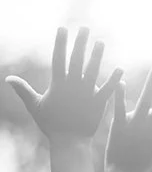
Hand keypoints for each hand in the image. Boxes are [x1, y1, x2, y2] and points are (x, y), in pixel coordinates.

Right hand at [6, 27, 122, 141]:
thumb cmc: (52, 124)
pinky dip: (114, 80)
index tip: (63, 29)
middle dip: (80, 43)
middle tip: (84, 28)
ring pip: (92, 71)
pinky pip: (108, 90)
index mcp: (58, 84)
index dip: (61, 43)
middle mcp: (72, 86)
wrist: (70, 142)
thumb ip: (24, 90)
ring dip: (97, 56)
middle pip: (76, 60)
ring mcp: (86, 94)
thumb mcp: (35, 106)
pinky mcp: (99, 104)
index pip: (58, 58)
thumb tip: (8, 78)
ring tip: (101, 42)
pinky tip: (120, 69)